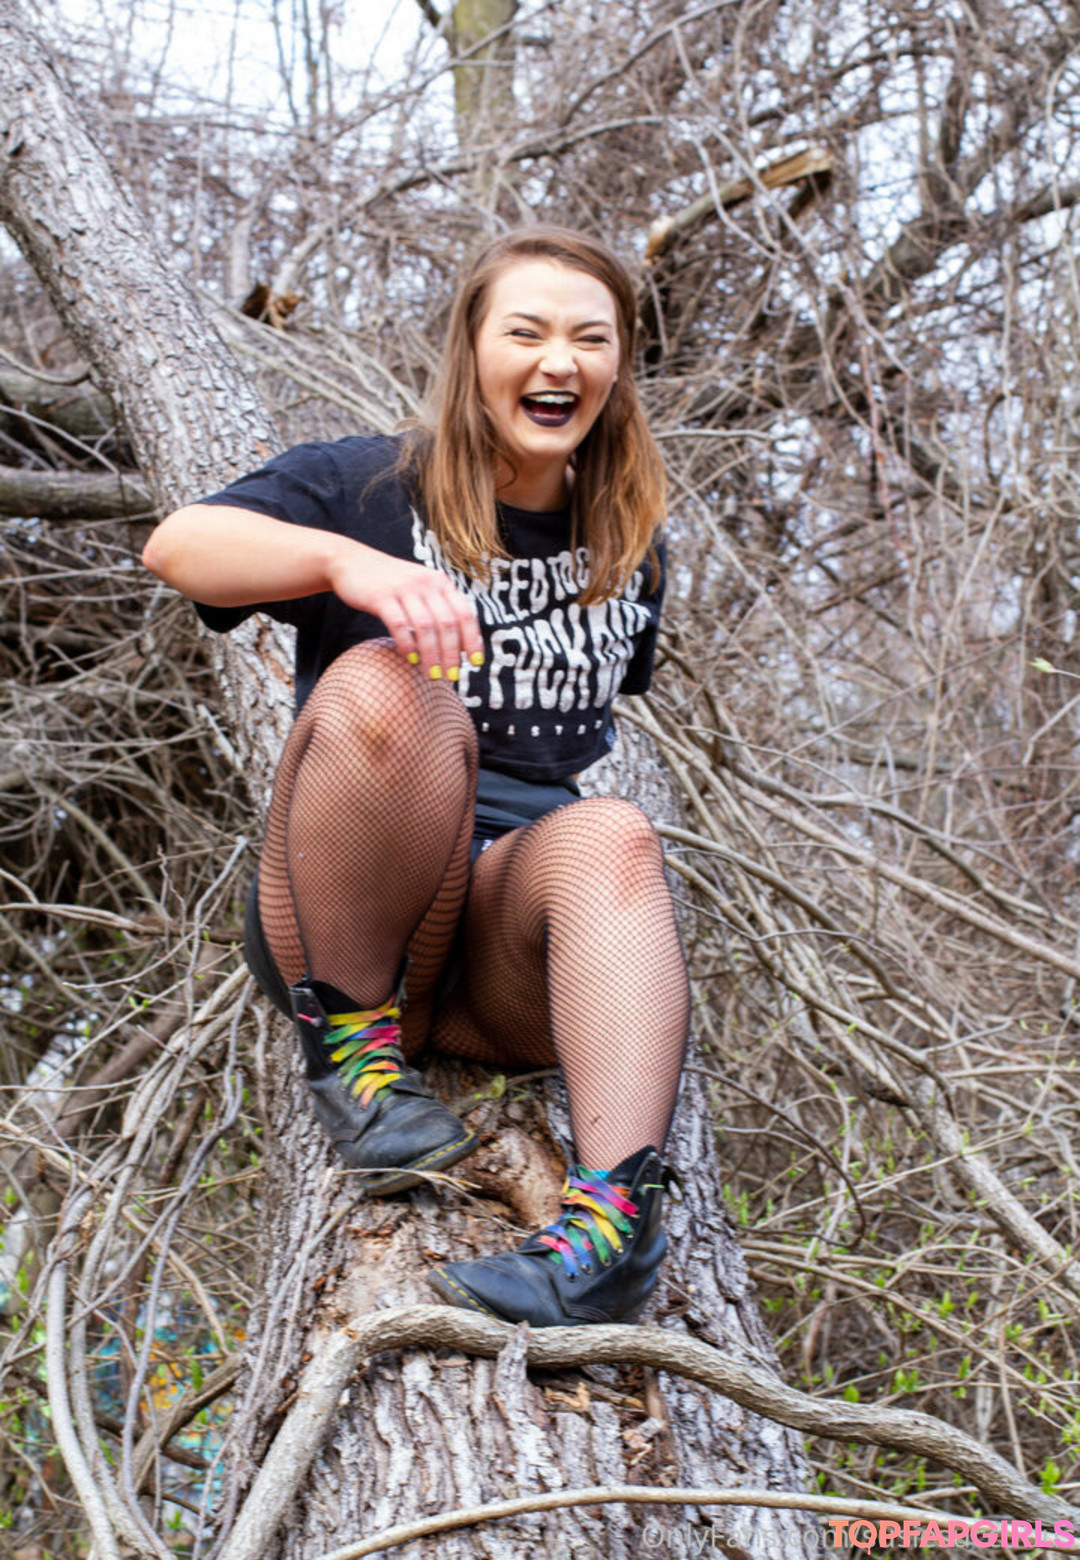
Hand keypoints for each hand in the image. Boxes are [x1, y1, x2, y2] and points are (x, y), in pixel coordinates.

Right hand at [327, 541, 483, 679]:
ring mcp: (404, 588)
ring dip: (432, 655)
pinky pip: (399, 625)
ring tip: (432, 674)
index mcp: (440, 582)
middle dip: (452, 654)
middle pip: (447, 624)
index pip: (465, 614)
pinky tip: (410, 658)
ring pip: (426, 627)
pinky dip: (407, 644)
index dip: (472, 640)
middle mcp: (426, 583)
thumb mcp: (420, 588)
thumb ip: (439, 609)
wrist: (351, 562)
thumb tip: (460, 644)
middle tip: (451, 676)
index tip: (474, 663)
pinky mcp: (381, 596)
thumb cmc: (390, 583)